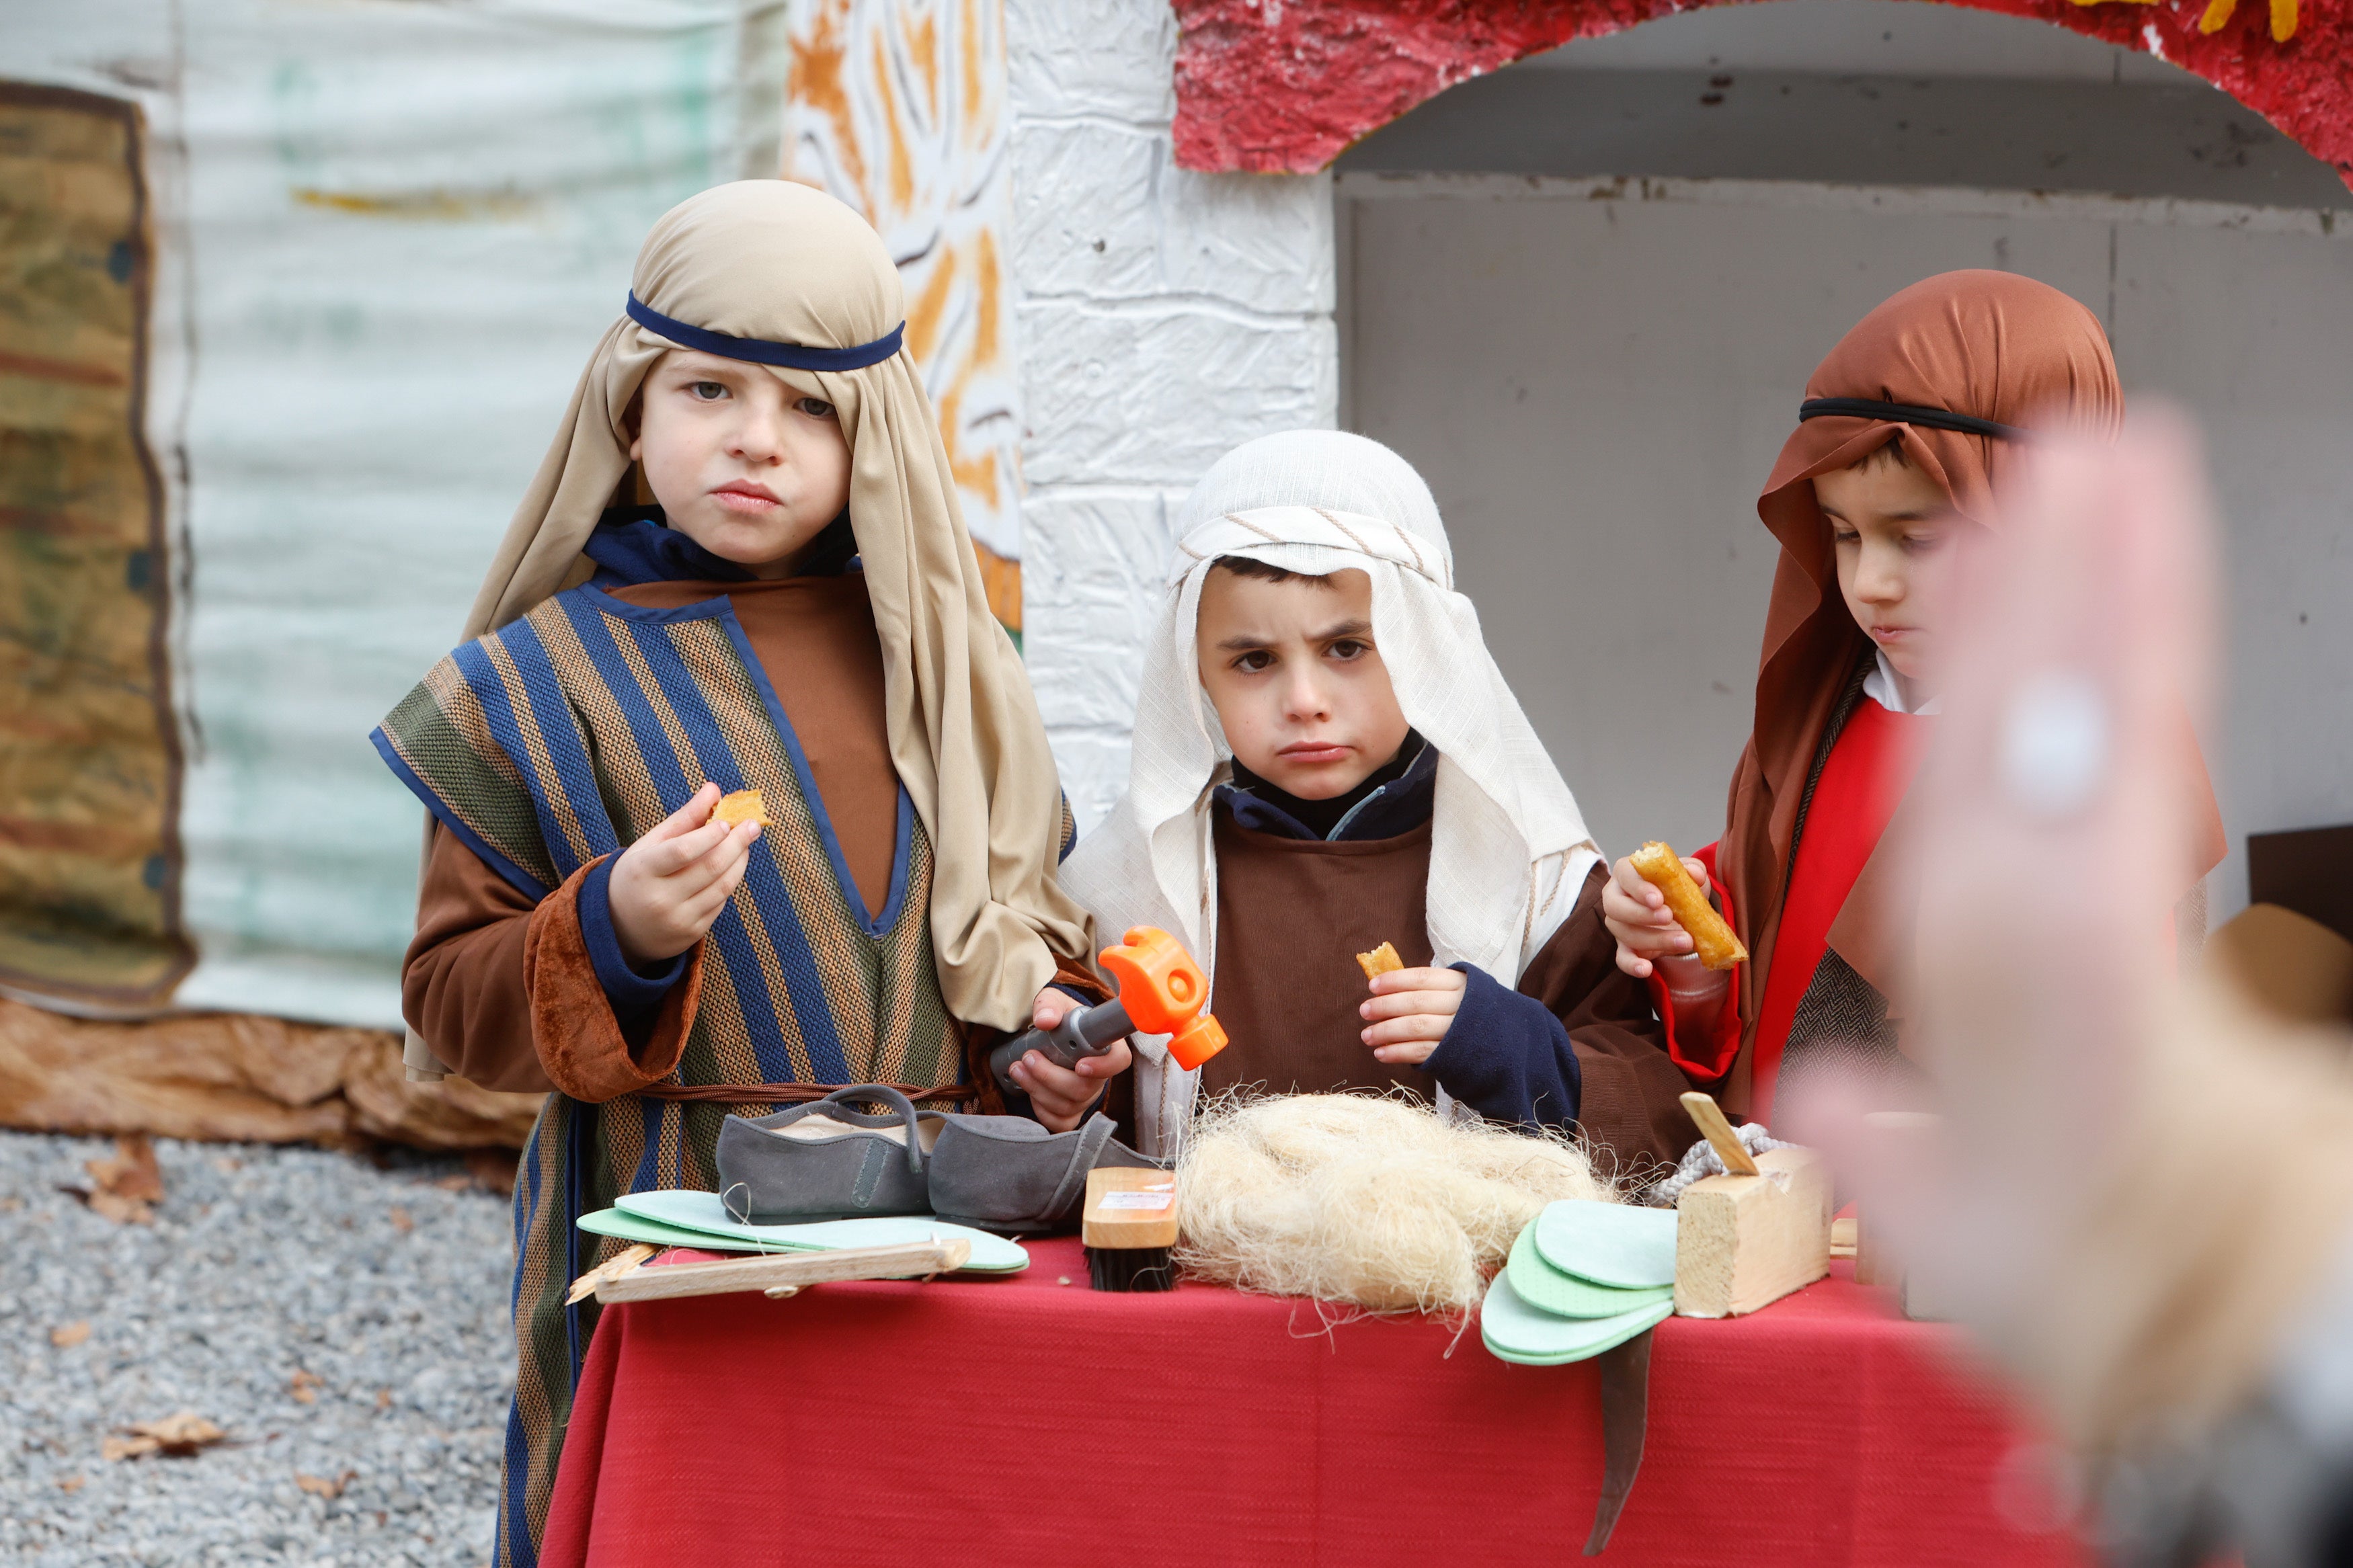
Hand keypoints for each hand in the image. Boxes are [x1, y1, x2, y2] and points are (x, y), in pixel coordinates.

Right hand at [607, 782, 759, 966]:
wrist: (620, 928)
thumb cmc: (638, 875)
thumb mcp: (651, 845)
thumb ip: (684, 818)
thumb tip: (714, 789)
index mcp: (643, 871)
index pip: (682, 851)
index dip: (709, 835)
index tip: (727, 821)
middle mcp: (659, 899)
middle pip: (710, 867)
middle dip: (737, 843)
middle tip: (753, 825)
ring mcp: (677, 919)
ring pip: (722, 886)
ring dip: (740, 861)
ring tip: (746, 842)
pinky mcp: (692, 934)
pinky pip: (720, 903)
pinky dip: (730, 881)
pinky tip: (732, 866)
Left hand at [1007, 985, 1132, 1132]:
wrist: (1050, 1035)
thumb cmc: (1059, 1018)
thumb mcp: (1053, 1002)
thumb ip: (1049, 1005)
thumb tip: (1045, 1020)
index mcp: (1106, 1046)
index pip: (1119, 1061)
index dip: (1103, 1067)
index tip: (1079, 1065)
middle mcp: (1100, 1075)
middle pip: (1084, 1089)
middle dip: (1050, 1076)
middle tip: (1028, 1058)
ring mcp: (1086, 1097)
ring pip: (1068, 1106)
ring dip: (1038, 1089)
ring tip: (1018, 1068)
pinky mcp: (1071, 1112)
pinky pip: (1059, 1122)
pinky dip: (1040, 1109)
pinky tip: (1028, 1089)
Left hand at [1359, 966, 1466, 1065]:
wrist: (1505, 1045)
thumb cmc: (1471, 1014)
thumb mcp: (1458, 992)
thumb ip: (1428, 988)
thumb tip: (1385, 988)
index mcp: (1459, 984)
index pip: (1421, 978)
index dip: (1394, 981)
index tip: (1372, 986)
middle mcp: (1460, 1005)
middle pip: (1415, 1003)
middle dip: (1385, 1006)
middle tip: (1364, 1011)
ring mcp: (1457, 1031)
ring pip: (1415, 1027)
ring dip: (1386, 1031)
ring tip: (1367, 1036)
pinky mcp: (1453, 1055)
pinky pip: (1420, 1052)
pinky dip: (1397, 1053)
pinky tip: (1381, 1053)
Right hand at [1601, 853, 1711, 977]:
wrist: (1679, 912)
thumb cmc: (1676, 887)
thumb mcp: (1688, 875)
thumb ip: (1693, 870)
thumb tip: (1695, 876)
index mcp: (1627, 873)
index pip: (1625, 875)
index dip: (1639, 888)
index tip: (1659, 899)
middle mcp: (1615, 897)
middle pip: (1614, 906)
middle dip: (1641, 914)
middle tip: (1669, 917)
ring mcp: (1618, 924)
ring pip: (1625, 933)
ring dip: (1655, 939)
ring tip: (1685, 941)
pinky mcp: (1624, 947)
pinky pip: (1622, 958)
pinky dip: (1632, 965)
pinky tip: (1646, 969)